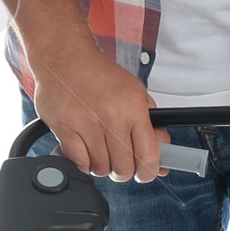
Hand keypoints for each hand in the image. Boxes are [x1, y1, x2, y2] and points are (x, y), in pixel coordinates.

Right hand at [31, 36, 169, 182]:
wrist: (64, 57)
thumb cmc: (99, 75)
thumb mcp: (135, 93)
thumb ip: (152, 126)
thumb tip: (165, 155)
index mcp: (134, 107)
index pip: (148, 155)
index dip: (148, 172)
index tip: (145, 173)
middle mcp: (112, 116)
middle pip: (124, 169)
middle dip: (123, 171)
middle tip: (120, 162)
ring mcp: (87, 124)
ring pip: (101, 169)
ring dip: (101, 166)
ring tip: (100, 150)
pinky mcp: (65, 129)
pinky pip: (79, 164)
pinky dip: (83, 163)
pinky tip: (85, 149)